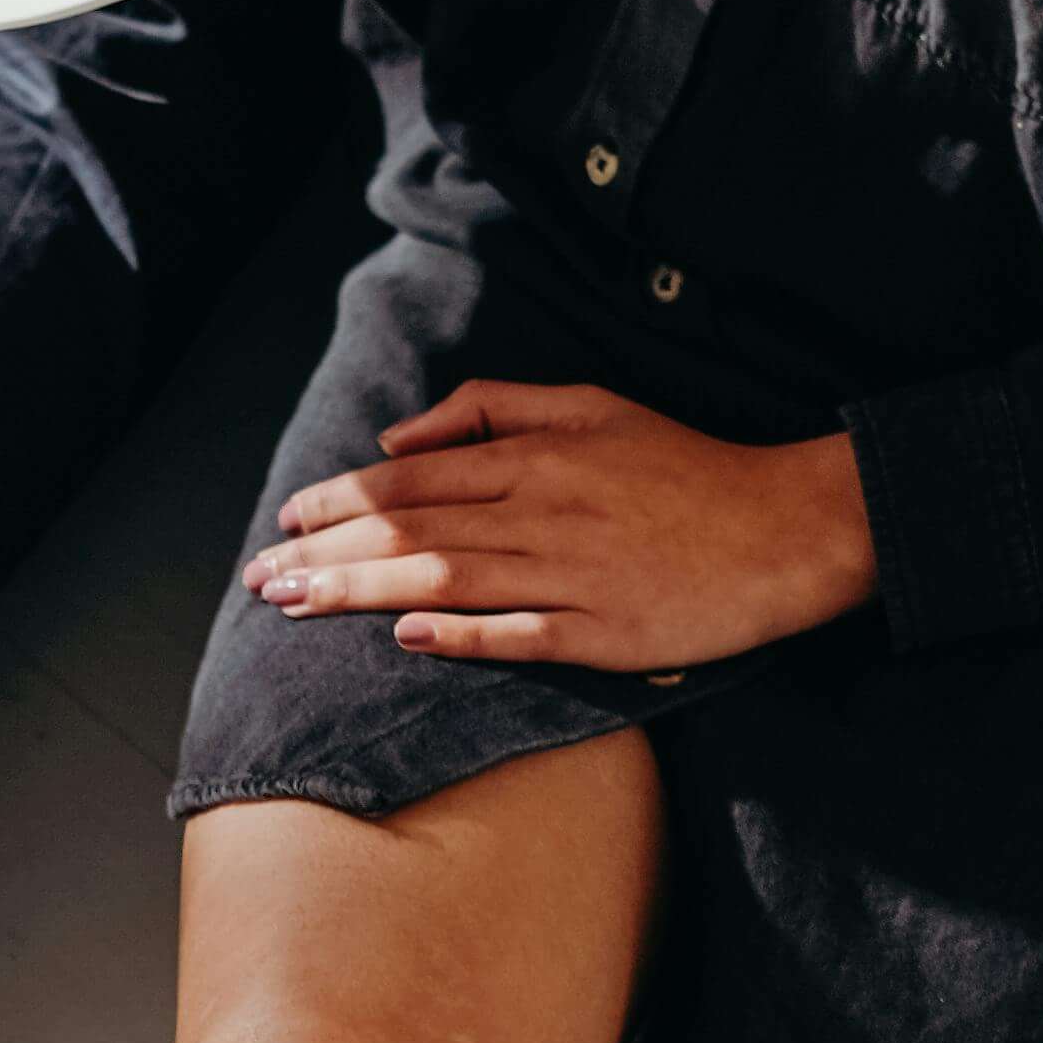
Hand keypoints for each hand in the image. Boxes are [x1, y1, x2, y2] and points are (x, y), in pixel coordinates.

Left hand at [242, 382, 876, 667]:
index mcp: (535, 454)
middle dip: (325, 552)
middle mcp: (542, 510)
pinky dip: (460, 635)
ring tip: (297, 606)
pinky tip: (404, 637)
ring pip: (445, 577)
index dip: (340, 501)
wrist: (782, 529)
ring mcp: (571, 574)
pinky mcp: (603, 631)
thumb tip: (401, 438)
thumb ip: (496, 408)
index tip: (286, 521)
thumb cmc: (683, 467)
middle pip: (412, 528)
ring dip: (362, 591)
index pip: (412, 479)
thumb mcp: (591, 405)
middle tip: (260, 577)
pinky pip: (517, 633)